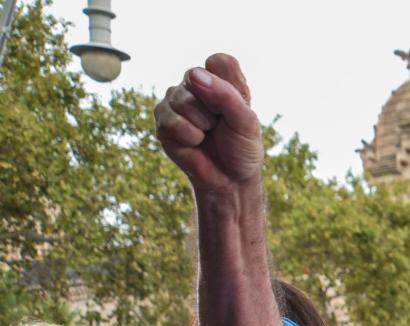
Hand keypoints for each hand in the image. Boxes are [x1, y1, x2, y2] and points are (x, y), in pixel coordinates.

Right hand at [154, 54, 263, 192]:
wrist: (229, 179)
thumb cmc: (241, 147)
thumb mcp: (246, 122)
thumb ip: (226, 95)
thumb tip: (195, 75)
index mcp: (220, 79)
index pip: (218, 62)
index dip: (229, 86)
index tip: (236, 107)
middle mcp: (195, 85)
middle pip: (196, 77)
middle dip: (214, 108)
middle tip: (220, 125)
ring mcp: (176, 102)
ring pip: (181, 99)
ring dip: (201, 124)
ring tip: (207, 134)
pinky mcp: (163, 121)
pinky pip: (170, 121)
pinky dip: (189, 137)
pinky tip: (195, 142)